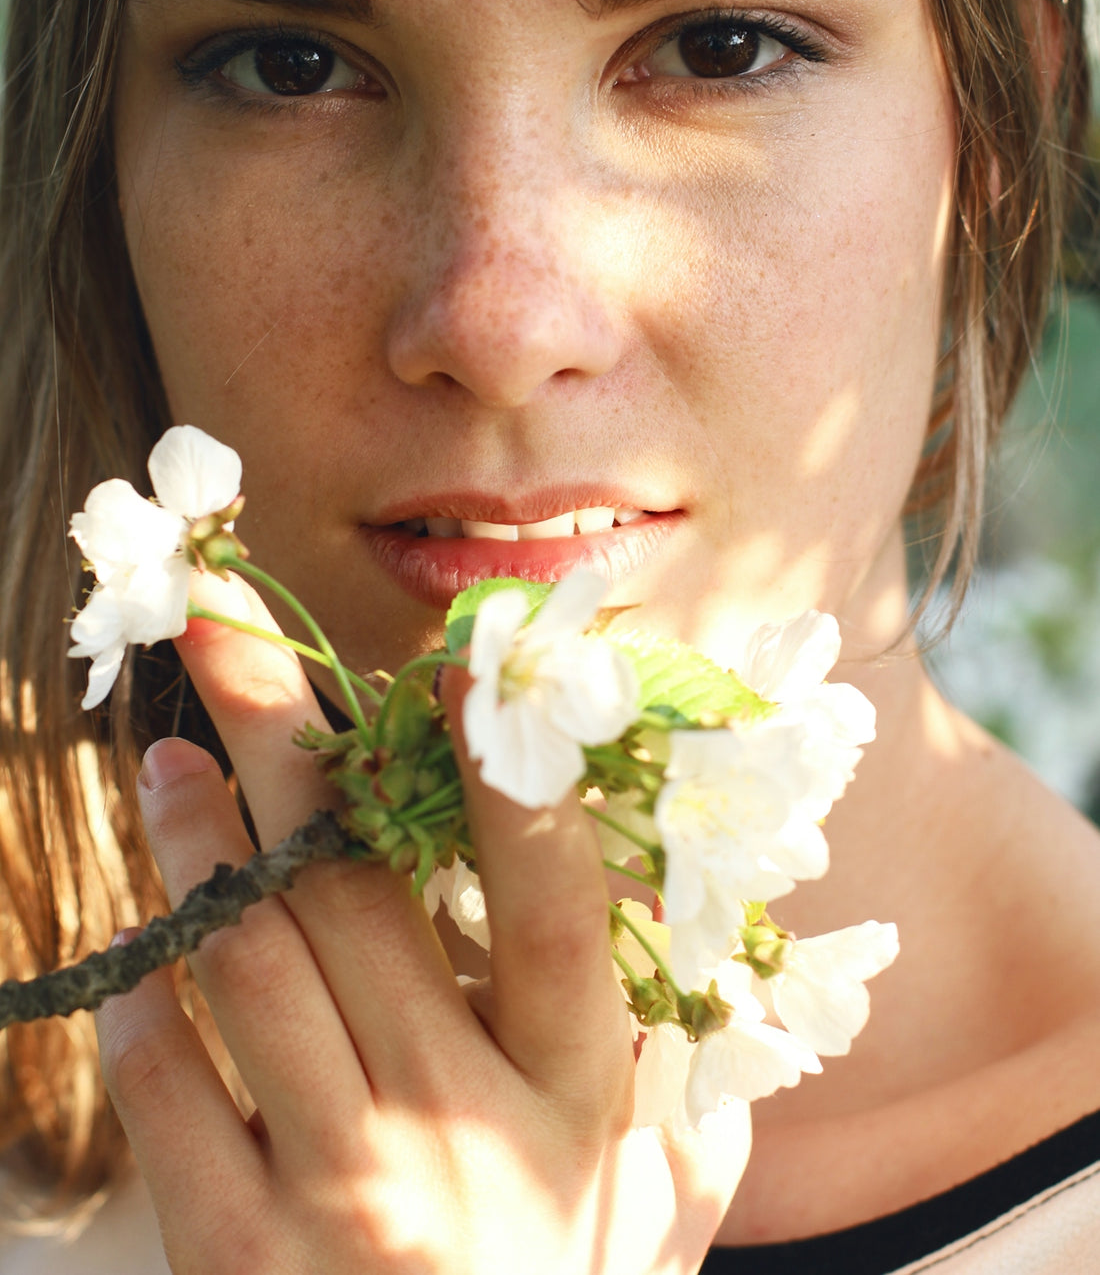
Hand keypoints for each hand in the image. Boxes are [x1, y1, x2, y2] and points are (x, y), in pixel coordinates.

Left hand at [95, 571, 749, 1273]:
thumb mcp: (656, 1219)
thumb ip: (687, 1099)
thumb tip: (707, 974)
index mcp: (580, 1098)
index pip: (557, 907)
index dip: (507, 771)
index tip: (455, 655)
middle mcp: (469, 1128)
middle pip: (362, 892)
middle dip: (287, 740)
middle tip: (228, 630)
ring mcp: (351, 1194)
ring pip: (253, 962)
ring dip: (201, 841)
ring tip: (173, 758)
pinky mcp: (245, 1258)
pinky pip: (175, 1092)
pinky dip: (151, 997)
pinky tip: (147, 941)